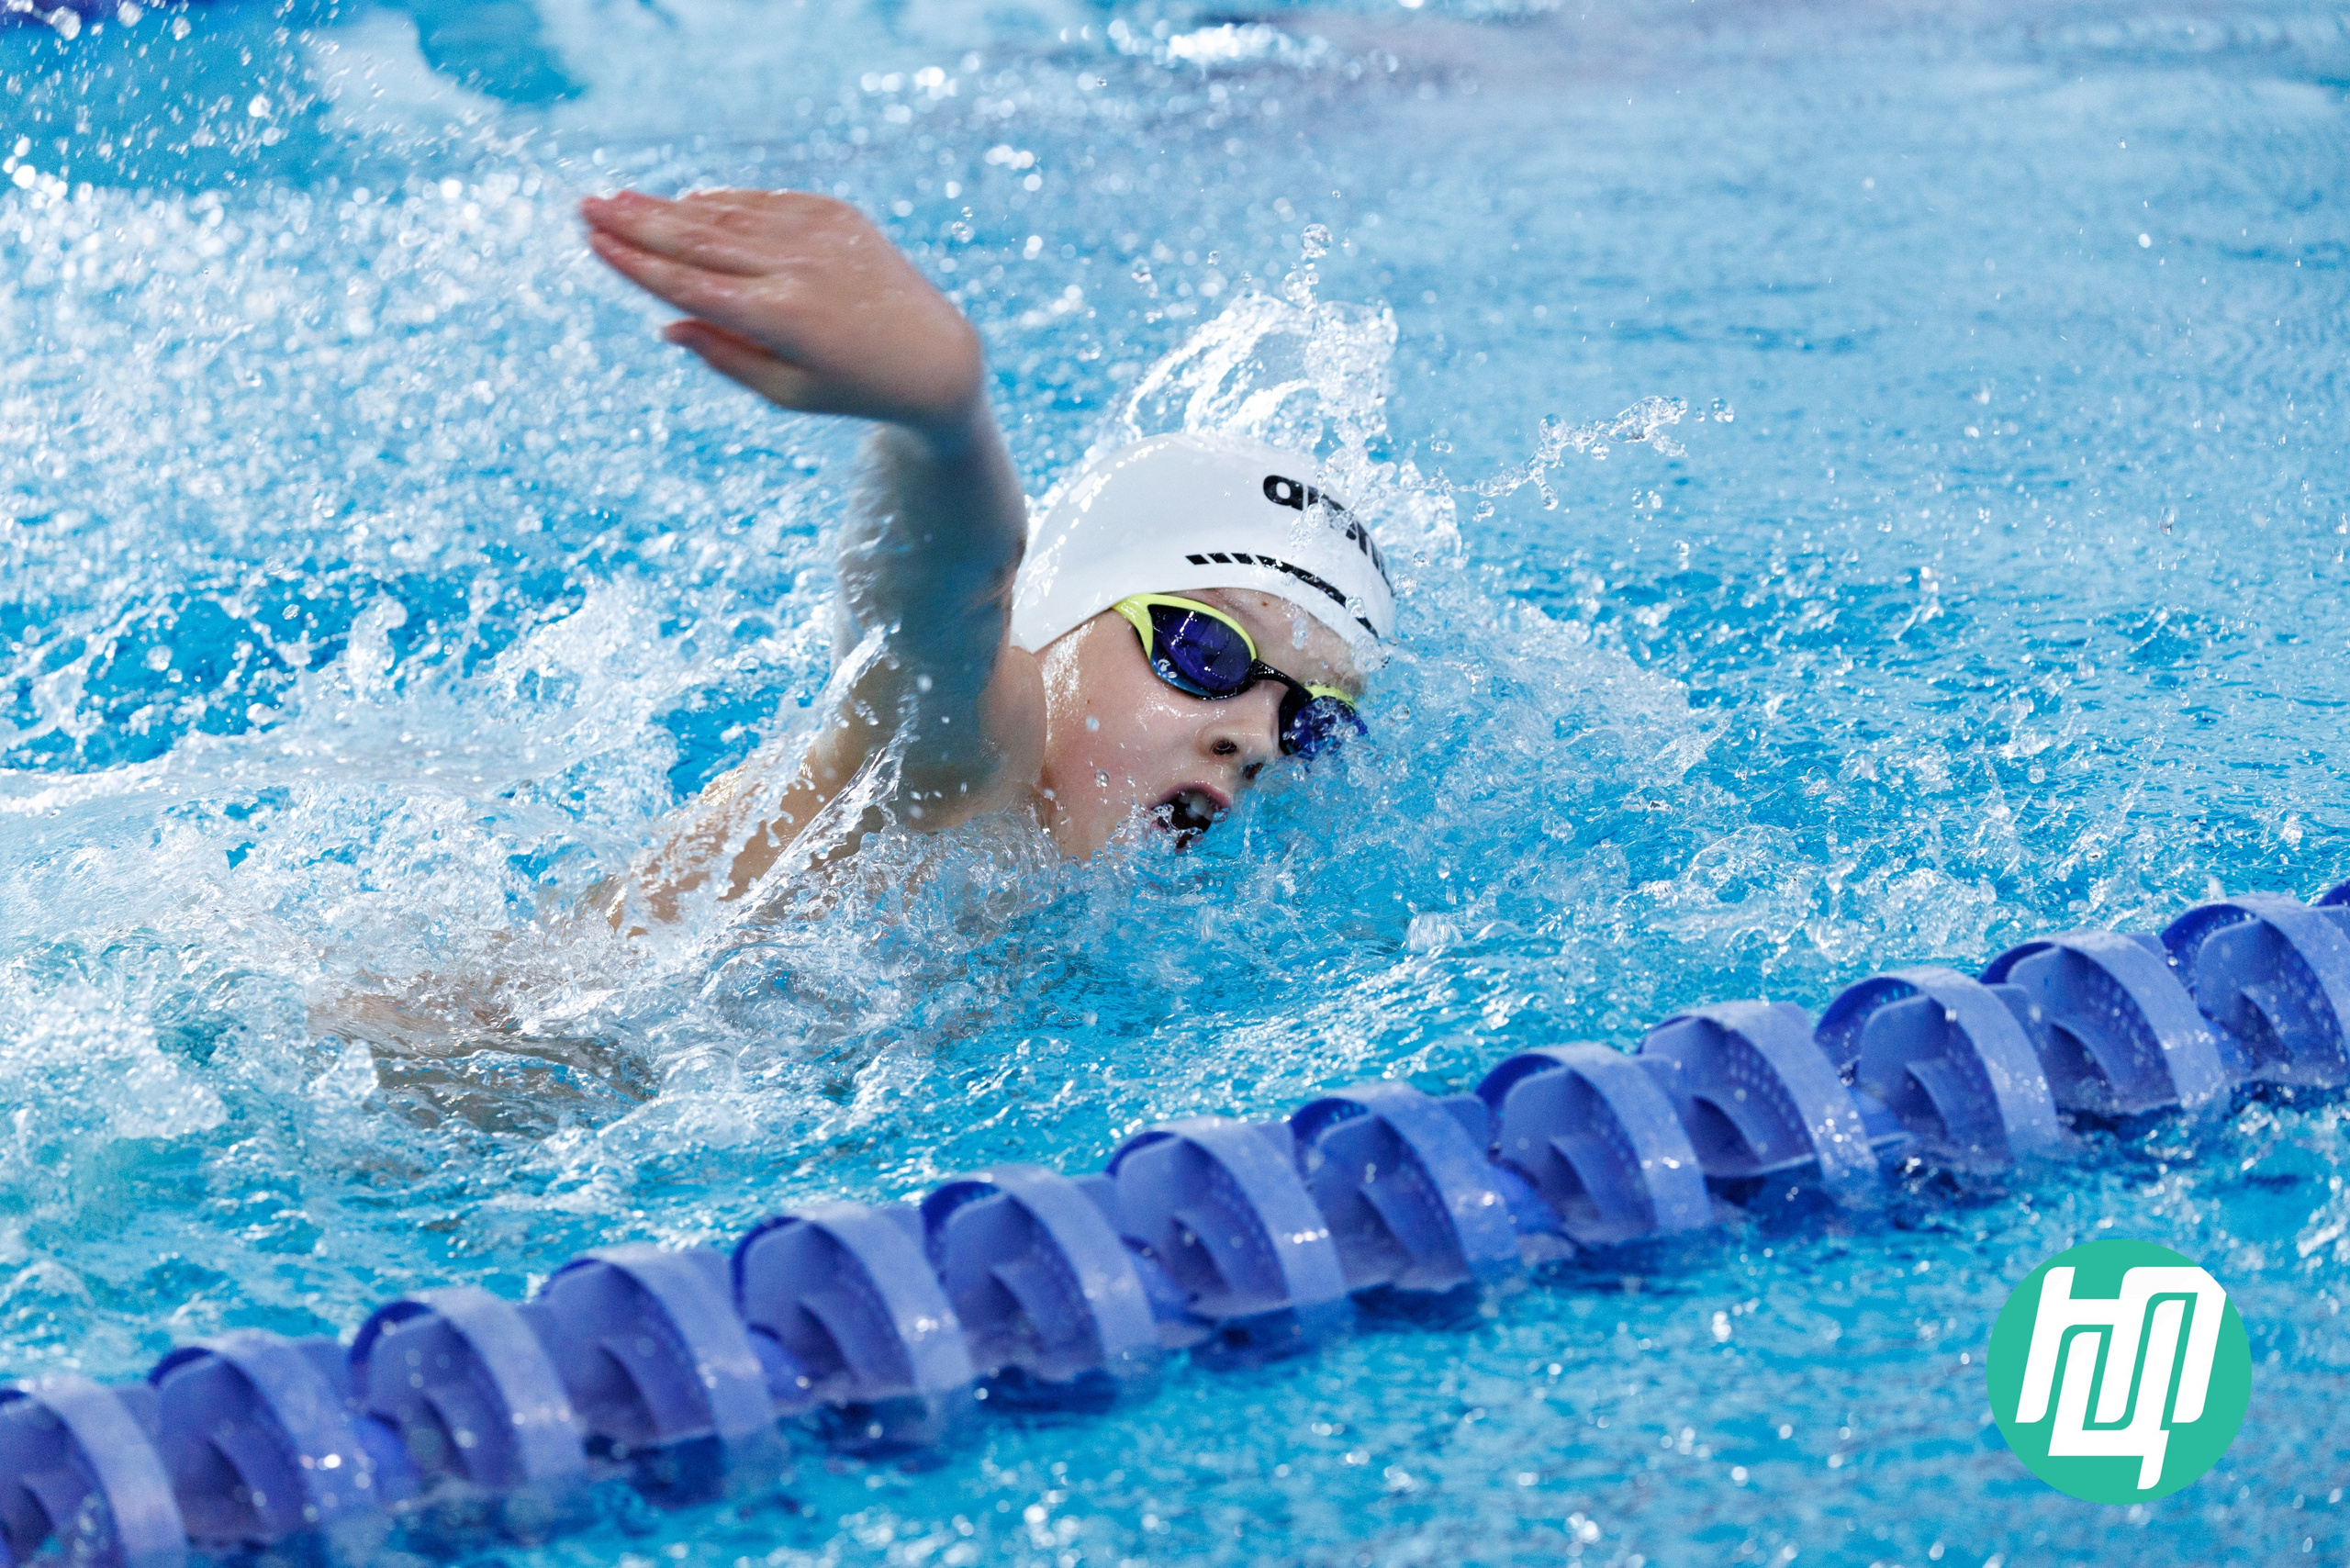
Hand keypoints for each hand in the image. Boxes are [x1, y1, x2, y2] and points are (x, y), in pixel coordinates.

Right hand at [580, 188, 985, 444]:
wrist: (934, 355)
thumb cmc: (852, 388)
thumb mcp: (787, 392)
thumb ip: (725, 355)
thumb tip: (665, 324)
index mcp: (780, 319)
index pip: (688, 284)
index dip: (635, 262)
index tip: (592, 242)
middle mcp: (796, 268)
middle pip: (697, 239)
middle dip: (636, 222)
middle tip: (584, 205)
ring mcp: (818, 235)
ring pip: (727, 214)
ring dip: (671, 206)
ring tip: (621, 199)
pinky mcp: (836, 214)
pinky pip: (764, 202)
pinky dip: (724, 201)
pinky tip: (688, 200)